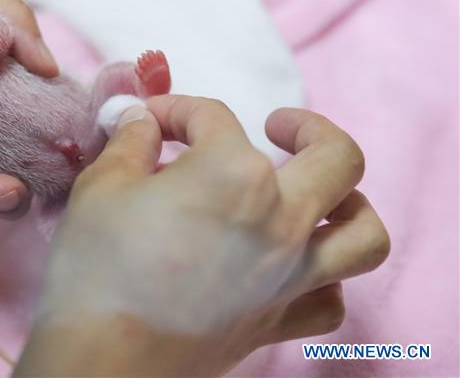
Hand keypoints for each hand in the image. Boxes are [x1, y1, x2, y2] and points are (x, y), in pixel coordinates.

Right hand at [16, 96, 389, 376]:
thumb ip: (130, 142)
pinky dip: (327, 278)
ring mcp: (290, 275)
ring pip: (364, 232)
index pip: (213, 117)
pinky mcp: (279, 321)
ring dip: (349, 203)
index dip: (176, 110)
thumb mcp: (101, 185)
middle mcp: (281, 218)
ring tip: (316, 193)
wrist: (104, 358)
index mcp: (234, 172)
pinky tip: (295, 264)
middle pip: (337, 157)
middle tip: (277, 125)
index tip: (149, 122)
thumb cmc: (98, 266)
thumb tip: (143, 121)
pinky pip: (332, 299)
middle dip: (309, 127)